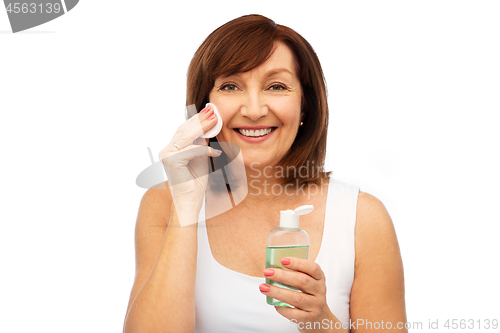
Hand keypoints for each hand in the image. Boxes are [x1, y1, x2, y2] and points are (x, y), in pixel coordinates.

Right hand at [159, 105, 221, 225]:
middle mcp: (166, 151)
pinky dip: (205, 150)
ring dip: (203, 127)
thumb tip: (208, 127)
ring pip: (187, 137)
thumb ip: (201, 143)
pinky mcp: (171, 161)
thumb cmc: (195, 182)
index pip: (184, 130)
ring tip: (215, 120)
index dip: (196, 119)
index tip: (209, 110)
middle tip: (213, 110)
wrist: (190, 201)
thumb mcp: (201, 158)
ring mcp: (166, 155)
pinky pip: (191, 150)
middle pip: (185, 130)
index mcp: (171, 149)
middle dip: (200, 119)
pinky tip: (216, 152)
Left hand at [260, 257, 337, 331]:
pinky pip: (294, 314)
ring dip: (278, 292)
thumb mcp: (308, 282)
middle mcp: (319, 291)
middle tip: (267, 272)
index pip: (312, 268)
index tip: (282, 260)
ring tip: (264, 287)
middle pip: (302, 281)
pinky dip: (283, 309)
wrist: (319, 317)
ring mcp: (315, 305)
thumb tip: (273, 268)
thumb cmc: (309, 294)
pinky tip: (274, 304)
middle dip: (282, 276)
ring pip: (296, 298)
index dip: (297, 263)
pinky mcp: (309, 318)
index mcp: (319, 278)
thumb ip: (295, 274)